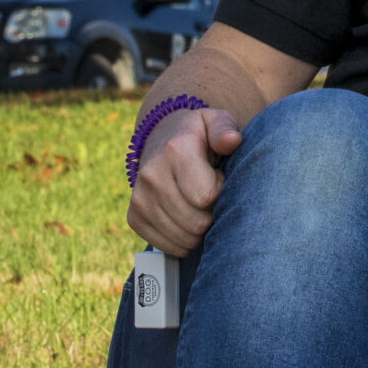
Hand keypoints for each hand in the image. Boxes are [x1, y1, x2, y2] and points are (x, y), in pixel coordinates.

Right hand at [126, 106, 242, 256]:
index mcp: (175, 151)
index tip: (218, 177)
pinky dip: (185, 240)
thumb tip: (232, 141)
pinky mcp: (134, 218)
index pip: (207, 196)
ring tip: (198, 204)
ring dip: (200, 229)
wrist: (161, 140)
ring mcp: (140, 199)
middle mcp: (152, 176)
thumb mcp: (215, 121)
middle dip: (212, 213)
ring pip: (184, 238)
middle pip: (196, 223)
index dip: (221, 191)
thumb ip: (225, 129)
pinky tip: (186, 218)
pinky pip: (169, 246)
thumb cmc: (198, 135)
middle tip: (210, 195)